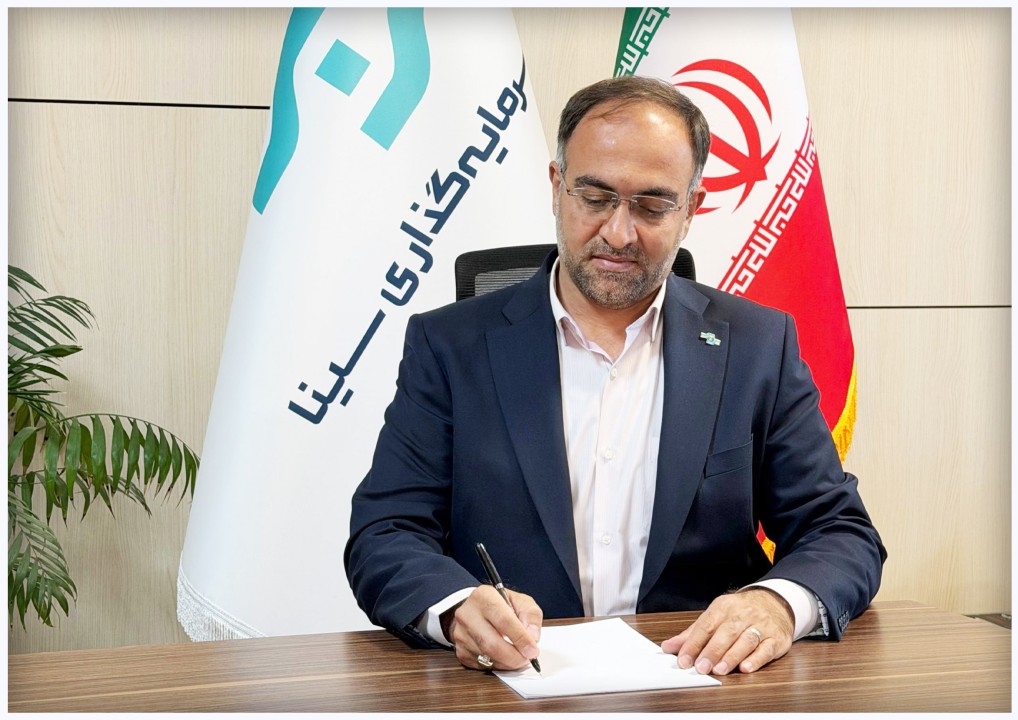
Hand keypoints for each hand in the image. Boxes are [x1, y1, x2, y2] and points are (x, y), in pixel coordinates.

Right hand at [442, 585, 542, 670]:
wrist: (476, 610)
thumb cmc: (500, 605)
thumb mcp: (520, 601)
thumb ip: (530, 616)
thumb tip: (532, 638)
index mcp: (484, 596)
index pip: (503, 620)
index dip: (520, 638)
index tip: (533, 650)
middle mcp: (468, 614)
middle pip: (492, 644)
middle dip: (514, 657)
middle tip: (527, 659)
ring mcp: (461, 634)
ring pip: (487, 657)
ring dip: (507, 663)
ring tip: (518, 657)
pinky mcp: (460, 650)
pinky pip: (481, 666)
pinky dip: (497, 666)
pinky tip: (504, 658)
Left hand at [661, 588, 793, 674]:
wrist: (775, 603)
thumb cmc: (739, 613)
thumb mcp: (715, 616)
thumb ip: (692, 634)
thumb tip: (668, 647)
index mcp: (724, 607)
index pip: (706, 625)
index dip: (694, 643)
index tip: (684, 660)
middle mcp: (743, 614)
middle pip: (726, 633)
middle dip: (712, 651)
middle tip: (701, 668)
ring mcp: (761, 625)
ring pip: (746, 640)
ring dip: (732, 656)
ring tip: (719, 670)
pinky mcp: (776, 638)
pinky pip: (766, 649)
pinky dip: (756, 659)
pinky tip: (746, 668)